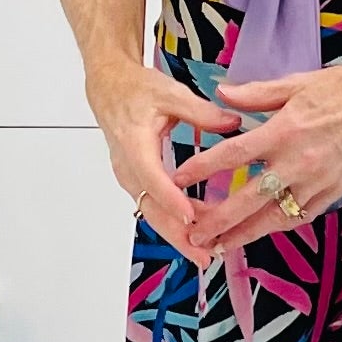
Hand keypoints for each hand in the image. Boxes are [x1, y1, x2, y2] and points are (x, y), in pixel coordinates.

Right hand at [90, 57, 240, 269]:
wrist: (109, 88)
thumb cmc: (136, 89)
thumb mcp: (170, 93)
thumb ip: (201, 110)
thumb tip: (233, 122)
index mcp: (133, 142)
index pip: (151, 176)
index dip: (171, 198)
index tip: (191, 216)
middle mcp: (127, 166)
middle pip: (150, 207)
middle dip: (176, 233)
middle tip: (203, 253)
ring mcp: (129, 177)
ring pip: (152, 212)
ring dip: (177, 232)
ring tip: (206, 251)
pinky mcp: (135, 181)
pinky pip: (153, 206)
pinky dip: (173, 221)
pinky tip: (197, 231)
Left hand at [173, 51, 341, 252]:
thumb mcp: (297, 83)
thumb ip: (256, 93)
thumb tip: (221, 93)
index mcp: (285, 130)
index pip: (233, 155)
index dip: (202, 170)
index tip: (178, 180)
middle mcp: (299, 162)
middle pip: (248, 199)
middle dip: (217, 220)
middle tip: (192, 235)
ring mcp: (318, 182)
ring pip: (274, 217)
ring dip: (244, 235)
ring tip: (219, 247)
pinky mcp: (334, 192)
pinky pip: (300, 216)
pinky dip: (277, 227)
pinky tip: (259, 234)